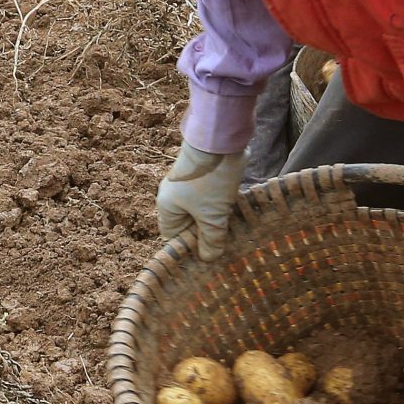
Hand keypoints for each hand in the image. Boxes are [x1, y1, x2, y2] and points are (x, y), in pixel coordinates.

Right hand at [157, 142, 244, 260]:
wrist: (221, 140)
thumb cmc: (209, 181)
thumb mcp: (212, 215)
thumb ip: (211, 239)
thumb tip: (208, 258)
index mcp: (168, 207)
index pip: (173, 238)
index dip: (188, 251)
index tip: (206, 262)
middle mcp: (175, 197)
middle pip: (188, 226)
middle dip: (205, 238)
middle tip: (223, 252)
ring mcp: (191, 187)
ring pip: (202, 213)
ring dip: (215, 224)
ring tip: (232, 238)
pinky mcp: (206, 178)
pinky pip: (211, 201)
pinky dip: (221, 209)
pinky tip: (235, 218)